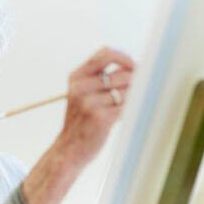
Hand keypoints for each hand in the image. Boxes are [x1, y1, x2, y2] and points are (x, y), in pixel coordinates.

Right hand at [58, 47, 134, 164]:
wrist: (69, 149)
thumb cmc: (81, 120)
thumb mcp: (82, 94)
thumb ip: (102, 78)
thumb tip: (132, 65)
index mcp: (76, 77)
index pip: (105, 54)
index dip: (124, 57)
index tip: (134, 66)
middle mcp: (81, 87)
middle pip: (122, 74)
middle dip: (134, 82)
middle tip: (135, 91)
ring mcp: (90, 102)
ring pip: (127, 91)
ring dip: (133, 98)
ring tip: (125, 106)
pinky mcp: (101, 118)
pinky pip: (127, 107)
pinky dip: (130, 110)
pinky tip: (123, 115)